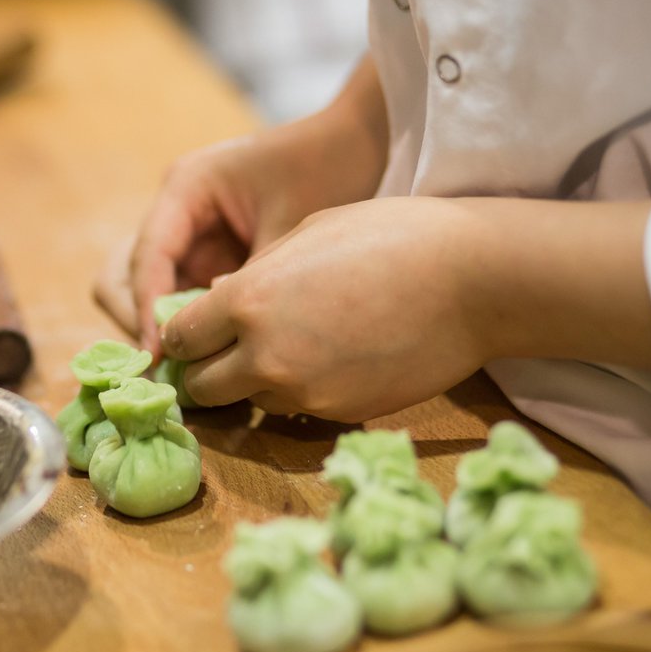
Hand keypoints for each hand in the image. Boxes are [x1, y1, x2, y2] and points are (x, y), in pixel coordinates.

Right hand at [93, 57, 387, 355]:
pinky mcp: (207, 259)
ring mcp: (188, 238)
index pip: (146, 257)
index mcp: (185, 188)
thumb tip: (223, 336)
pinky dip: (188, 329)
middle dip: (138, 322)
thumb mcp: (289, 226)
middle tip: (165, 369)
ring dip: (160, 330)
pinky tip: (215, 358)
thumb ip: (254, 280)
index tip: (160, 355)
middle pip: (122, 277)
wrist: (354, 147)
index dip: (146, 309)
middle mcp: (175, 213)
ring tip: (189, 370)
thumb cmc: (322, 170)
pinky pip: (181, 300)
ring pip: (144, 294)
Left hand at [161, 196, 650, 421]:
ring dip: (255, 385)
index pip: (179, 339)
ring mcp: (303, 394)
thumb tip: (220, 302)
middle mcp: (264, 356)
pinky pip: (298, 411)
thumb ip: (253, 278)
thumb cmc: (390, 236)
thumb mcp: (306, 236)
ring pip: (250, 403)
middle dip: (207, 371)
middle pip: (202, 388)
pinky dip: (301, 393)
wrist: (471, 280)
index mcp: (245, 301)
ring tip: (291, 351)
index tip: (195, 333)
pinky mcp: (340, 415)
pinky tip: (333, 360)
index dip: (184, 336)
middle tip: (226, 355)